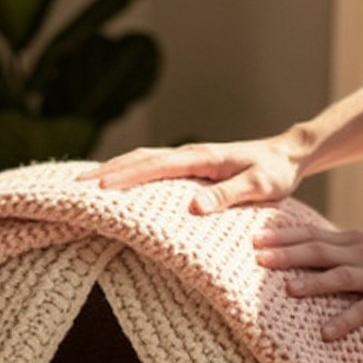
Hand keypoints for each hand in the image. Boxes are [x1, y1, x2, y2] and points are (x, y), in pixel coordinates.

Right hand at [78, 136, 307, 213]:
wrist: (288, 155)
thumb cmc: (275, 174)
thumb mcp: (258, 188)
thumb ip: (228, 195)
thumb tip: (194, 208)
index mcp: (200, 158)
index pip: (154, 166)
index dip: (125, 176)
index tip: (98, 188)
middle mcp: (189, 154)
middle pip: (138, 159)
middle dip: (106, 171)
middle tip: (75, 186)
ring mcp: (187, 158)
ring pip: (141, 160)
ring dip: (112, 169)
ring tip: (84, 183)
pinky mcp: (189, 165)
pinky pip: (152, 167)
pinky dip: (129, 171)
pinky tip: (116, 184)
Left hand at [253, 222, 362, 340]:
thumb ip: (340, 250)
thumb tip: (304, 251)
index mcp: (354, 241)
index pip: (312, 234)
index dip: (283, 235)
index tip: (255, 238)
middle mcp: (362, 254)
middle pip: (318, 251)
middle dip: (287, 253)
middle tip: (258, 257)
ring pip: (339, 277)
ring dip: (312, 283)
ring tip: (287, 290)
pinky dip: (343, 322)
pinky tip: (325, 333)